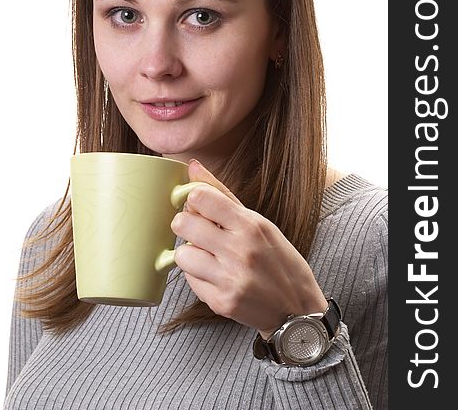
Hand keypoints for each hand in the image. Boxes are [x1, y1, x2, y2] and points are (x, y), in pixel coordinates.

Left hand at [171, 159, 327, 338]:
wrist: (297, 311)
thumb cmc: (279, 260)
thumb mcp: (260, 223)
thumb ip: (222, 194)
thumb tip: (192, 166)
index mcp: (251, 225)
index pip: (200, 197)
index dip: (193, 198)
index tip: (199, 205)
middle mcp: (239, 251)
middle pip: (183, 223)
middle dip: (186, 224)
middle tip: (199, 230)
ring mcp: (229, 279)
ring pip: (181, 254)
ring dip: (190, 252)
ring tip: (208, 255)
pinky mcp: (221, 303)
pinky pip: (189, 280)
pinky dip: (197, 275)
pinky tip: (215, 275)